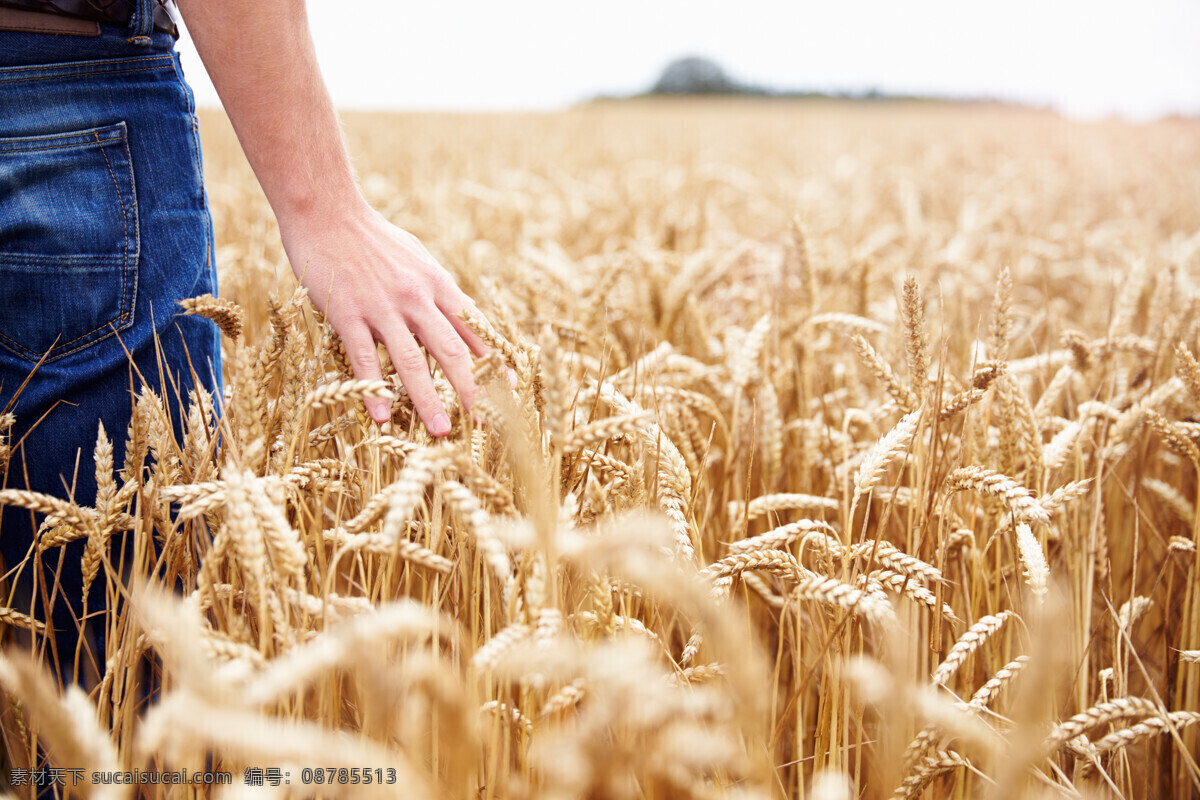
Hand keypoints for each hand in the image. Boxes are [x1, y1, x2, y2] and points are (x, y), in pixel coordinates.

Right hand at [278, 199, 488, 435]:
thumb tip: (471, 319)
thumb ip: (444, 293)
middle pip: (452, 351)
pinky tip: (382, 416)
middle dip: (471, 390)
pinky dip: (374, 390)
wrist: (328, 211)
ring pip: (412, 361)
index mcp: (438, 285)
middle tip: (483, 425)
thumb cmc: (376, 239)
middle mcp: (417, 298)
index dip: (494, 363)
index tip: (510, 391)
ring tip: (441, 430)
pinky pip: (365, 358)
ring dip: (428, 399)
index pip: (475, 331)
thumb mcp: (421, 261)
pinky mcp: (348, 312)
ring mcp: (382, 307)